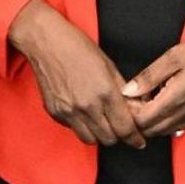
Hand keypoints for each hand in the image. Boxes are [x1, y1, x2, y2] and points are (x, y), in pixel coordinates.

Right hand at [12, 1, 145, 148]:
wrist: (46, 43)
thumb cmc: (78, 48)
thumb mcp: (108, 65)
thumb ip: (122, 90)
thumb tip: (136, 109)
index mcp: (105, 92)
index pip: (125, 128)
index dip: (135, 138)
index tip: (138, 140)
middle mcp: (87, 106)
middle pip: (109, 139)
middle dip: (118, 135)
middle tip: (119, 127)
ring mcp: (69, 112)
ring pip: (91, 140)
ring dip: (99, 134)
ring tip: (101, 121)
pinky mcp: (55, 113)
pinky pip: (74, 129)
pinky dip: (82, 126)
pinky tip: (83, 111)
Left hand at [127, 20, 184, 140]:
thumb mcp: (172, 57)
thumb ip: (148, 77)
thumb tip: (127, 91)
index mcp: (175, 99)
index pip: (142, 120)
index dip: (129, 111)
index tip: (128, 95)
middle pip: (150, 130)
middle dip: (138, 118)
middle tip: (135, 97)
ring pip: (163, 131)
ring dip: (151, 120)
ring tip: (150, 96)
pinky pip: (176, 127)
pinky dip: (164, 120)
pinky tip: (165, 100)